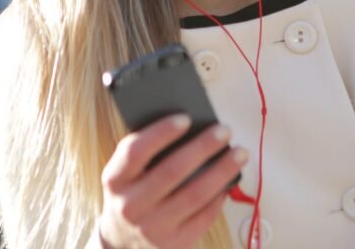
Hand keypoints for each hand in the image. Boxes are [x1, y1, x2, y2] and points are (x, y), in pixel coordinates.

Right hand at [97, 114, 248, 248]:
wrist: (122, 242)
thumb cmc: (131, 195)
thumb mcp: (125, 174)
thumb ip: (146, 152)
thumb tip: (189, 128)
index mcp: (115, 179)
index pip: (135, 151)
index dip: (160, 133)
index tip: (186, 118)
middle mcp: (131, 205)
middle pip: (171, 171)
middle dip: (202, 148)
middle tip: (224, 131)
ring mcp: (153, 227)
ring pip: (194, 194)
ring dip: (222, 171)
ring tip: (239, 154)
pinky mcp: (173, 243)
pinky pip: (204, 216)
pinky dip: (219, 196)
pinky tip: (229, 181)